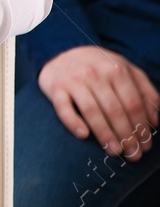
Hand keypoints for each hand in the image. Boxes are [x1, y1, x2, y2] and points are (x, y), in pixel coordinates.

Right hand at [40, 46, 159, 159]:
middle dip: (126, 136)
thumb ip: (145, 91)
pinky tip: (83, 135)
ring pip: (92, 111)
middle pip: (114, 110)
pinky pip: (63, 108)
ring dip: (105, 135)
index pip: (133, 104)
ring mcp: (74, 80)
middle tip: (133, 154)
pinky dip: (73, 122)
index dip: (141, 127)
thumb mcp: (126, 70)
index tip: (145, 145)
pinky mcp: (55, 88)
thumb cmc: (100, 66)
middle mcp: (95, 74)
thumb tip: (154, 121)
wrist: (62, 52)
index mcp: (116, 69)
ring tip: (114, 152)